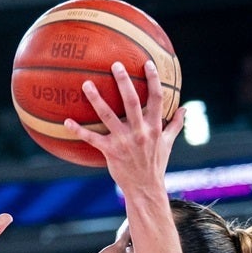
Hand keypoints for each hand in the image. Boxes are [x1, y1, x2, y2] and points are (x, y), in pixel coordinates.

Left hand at [68, 60, 183, 192]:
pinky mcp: (110, 151)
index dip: (153, 80)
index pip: (156, 99)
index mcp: (154, 127)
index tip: (148, 63)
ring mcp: (124, 141)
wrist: (145, 189)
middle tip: (115, 64)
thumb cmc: (156, 164)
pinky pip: (92, 139)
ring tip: (86, 84)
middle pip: (131, 102)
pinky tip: (66, 121)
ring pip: (108, 116)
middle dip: (124, 82)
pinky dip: (78, 130)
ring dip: (96, 99)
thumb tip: (185, 108)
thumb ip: (175, 124)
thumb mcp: (168, 144)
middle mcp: (140, 132)